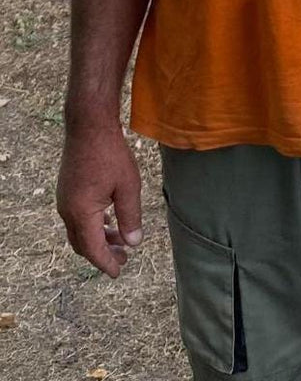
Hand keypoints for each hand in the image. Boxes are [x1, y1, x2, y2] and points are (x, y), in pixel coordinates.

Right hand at [57, 126, 142, 278]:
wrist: (89, 128)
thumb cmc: (111, 155)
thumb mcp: (128, 187)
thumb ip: (130, 216)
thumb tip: (133, 242)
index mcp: (81, 213)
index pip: (92, 248)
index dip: (105, 263)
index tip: (118, 273)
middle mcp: (67, 211)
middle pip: (83, 243)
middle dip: (102, 254)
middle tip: (123, 260)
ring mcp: (65, 201)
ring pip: (80, 230)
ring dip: (99, 238)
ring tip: (121, 242)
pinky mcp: (68, 191)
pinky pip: (79, 217)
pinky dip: (94, 225)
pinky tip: (109, 221)